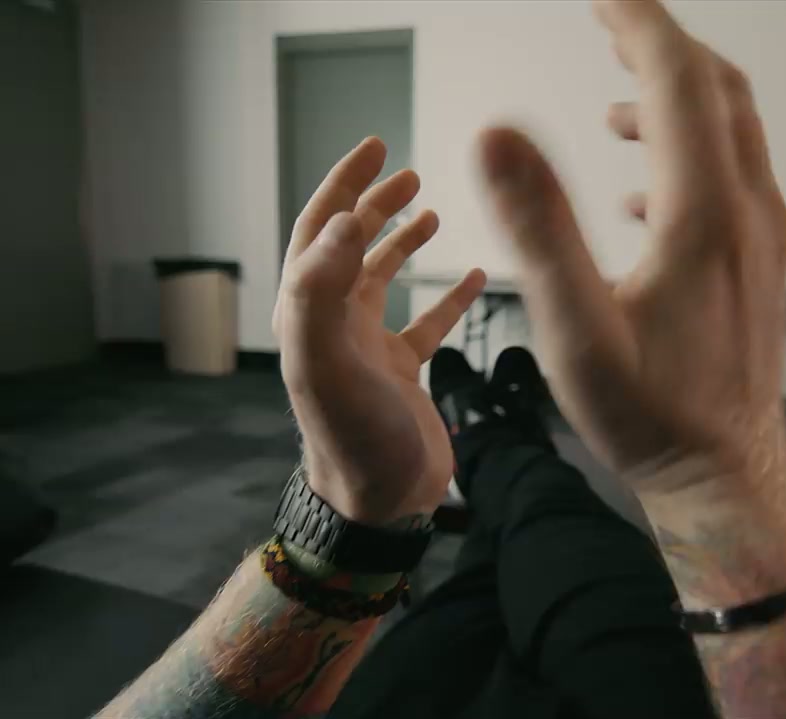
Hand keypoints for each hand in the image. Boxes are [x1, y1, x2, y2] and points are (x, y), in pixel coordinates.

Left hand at [274, 137, 484, 525]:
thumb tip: (340, 221)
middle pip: (348, 247)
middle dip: (373, 204)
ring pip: (382, 280)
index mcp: (308, 312)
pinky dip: (449, 297)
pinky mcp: (400, 374)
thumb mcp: (325, 361)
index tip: (375, 147)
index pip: (319, 231)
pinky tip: (477, 277)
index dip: (342, 186)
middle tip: (409, 174)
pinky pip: (426, 324)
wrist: (377, 504)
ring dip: (402, 242)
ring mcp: (368, 349)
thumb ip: (321, 290)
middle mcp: (333, 324)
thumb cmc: (350, 436)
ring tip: (431, 213)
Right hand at [478, 0, 785, 491]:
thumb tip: (495, 134)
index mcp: (704, 213)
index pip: (678, 80)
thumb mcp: (577, 328)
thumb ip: (537, 226)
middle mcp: (746, 213)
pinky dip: (685, 159)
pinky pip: (730, 182)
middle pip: (716, 92)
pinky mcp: (758, 266)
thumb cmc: (654, 415)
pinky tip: (639, 195)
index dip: (638, 23)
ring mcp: (760, 239)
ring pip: (731, 136)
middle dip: (661, 47)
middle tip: (609, 24)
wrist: (726, 476)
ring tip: (616, 109)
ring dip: (676, 102)